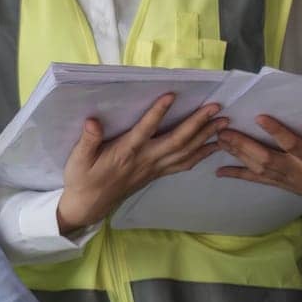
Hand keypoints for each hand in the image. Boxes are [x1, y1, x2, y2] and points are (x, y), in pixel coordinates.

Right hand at [57, 95, 225, 233]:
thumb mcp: (77, 159)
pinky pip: (184, 164)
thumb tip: (93, 121)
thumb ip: (88, 140)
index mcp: (125, 152)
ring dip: (206, 137)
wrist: (89, 205)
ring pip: (185, 152)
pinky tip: (213, 146)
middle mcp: (145, 160)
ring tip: (223, 123)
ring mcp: (154, 168)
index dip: (158, 113)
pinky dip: (201, 155)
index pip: (145, 130)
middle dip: (197, 123)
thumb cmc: (82, 179)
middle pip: (177, 141)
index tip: (171, 95)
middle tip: (216, 108)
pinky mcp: (157, 174)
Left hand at [217, 117, 301, 220]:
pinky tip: (219, 171)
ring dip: (236, 154)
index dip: (277, 132)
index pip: (293, 145)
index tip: (260, 117)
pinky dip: (237, 174)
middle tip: (224, 130)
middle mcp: (296, 171)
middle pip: (265, 158)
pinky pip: (256, 180)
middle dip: (243, 145)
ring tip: (218, 140)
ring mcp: (286, 179)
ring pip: (257, 168)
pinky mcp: (280, 184)